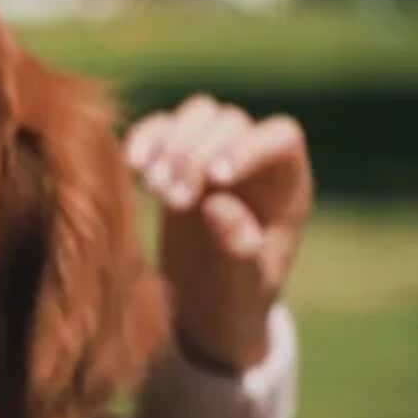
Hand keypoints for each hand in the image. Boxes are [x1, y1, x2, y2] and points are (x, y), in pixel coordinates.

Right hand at [125, 95, 312, 371]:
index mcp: (286, 184)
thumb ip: (237, 245)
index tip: (214, 180)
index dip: (247, 147)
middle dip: (196, 155)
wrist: (206, 302)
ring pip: (197, 114)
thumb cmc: (236, 296)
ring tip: (153, 190)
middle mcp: (254, 159)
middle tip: (172, 201)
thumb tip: (218, 203)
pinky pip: (161, 128)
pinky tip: (131, 168)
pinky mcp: (176, 157)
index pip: (280, 137)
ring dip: (170, 144)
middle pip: (230, 121)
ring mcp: (213, 152)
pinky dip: (144, 140)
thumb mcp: (243, 283)